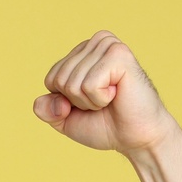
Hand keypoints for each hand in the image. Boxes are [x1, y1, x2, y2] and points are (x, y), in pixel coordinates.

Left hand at [33, 31, 180, 155]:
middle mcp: (95, 43)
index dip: (66, 101)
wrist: (136, 138)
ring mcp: (108, 45)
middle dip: (77, 101)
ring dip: (89, 101)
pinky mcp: (119, 54)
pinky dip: (99, 98)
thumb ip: (45, 108)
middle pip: (59, 79)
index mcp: (82, 52)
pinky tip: (117, 94)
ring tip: (111, 98)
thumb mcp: (65, 119)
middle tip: (103, 102)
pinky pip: (88, 85)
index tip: (90, 103)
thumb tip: (45, 99)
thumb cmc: (105, 125)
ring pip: (71, 82)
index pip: (51, 78)